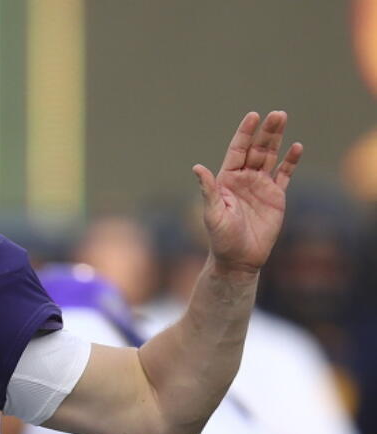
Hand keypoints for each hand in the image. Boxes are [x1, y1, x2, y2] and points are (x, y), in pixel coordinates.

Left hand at [194, 111, 302, 273]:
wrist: (239, 258)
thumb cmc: (221, 238)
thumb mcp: (213, 213)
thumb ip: (208, 190)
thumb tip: (197, 168)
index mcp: (227, 180)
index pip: (237, 150)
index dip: (245, 133)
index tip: (253, 116)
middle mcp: (244, 179)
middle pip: (256, 149)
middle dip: (266, 132)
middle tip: (276, 114)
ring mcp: (260, 186)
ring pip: (270, 157)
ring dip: (277, 139)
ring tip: (283, 119)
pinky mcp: (276, 196)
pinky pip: (285, 174)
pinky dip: (290, 161)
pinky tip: (296, 147)